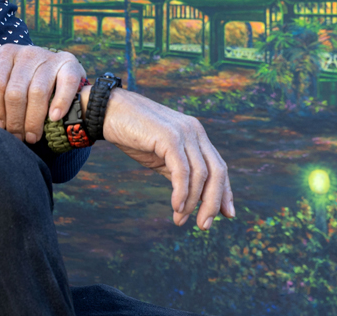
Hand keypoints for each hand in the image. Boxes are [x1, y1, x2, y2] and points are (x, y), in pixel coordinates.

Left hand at [0, 44, 84, 143]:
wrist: (53, 69)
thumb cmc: (19, 77)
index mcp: (6, 53)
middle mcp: (27, 52)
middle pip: (16, 92)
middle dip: (15, 120)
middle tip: (17, 138)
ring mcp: (50, 57)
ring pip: (38, 92)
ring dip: (34, 119)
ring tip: (32, 136)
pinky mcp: (70, 63)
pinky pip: (65, 84)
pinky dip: (60, 102)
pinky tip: (54, 119)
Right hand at [98, 88, 234, 229]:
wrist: (109, 111)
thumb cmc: (133, 134)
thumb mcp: (161, 156)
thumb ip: (179, 171)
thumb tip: (193, 197)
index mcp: (196, 135)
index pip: (219, 166)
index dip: (225, 192)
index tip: (227, 214)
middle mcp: (195, 131)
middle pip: (217, 172)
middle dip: (213, 202)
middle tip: (204, 225)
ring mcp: (184, 133)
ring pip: (201, 174)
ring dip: (193, 202)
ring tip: (181, 219)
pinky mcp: (169, 137)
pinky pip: (182, 171)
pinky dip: (182, 192)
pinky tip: (176, 206)